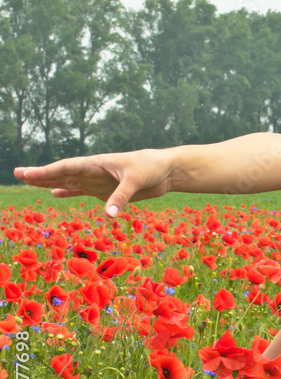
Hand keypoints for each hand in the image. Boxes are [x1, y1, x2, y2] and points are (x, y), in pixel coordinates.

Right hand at [13, 149, 171, 217]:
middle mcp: (94, 171)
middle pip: (63, 173)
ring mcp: (99, 181)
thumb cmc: (152, 167)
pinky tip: (55, 194)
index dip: (47, 171)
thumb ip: (121, 197)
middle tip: (17, 173)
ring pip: (69, 182)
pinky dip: (69, 192)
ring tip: (29, 181)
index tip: (27, 173)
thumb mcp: (137, 180)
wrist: (167, 171)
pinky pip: (83, 191)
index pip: (68, 167)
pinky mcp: (107, 191)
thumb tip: (108, 215)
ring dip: (50, 183)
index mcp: (98, 163)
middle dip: (41, 174)